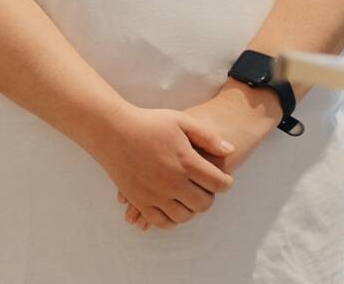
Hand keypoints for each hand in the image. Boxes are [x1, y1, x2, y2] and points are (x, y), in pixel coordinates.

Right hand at [86, 106, 233, 230]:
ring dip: (191, 209)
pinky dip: (172, 220)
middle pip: (203, 204)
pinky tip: (174, 208)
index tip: (224, 180)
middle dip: (209, 196)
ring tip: (189, 197)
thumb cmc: (148, 122)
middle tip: (206, 188)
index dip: (226, 183)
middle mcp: (173, 182)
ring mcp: (155, 195)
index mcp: (186, 162)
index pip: (217, 183)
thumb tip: (230, 150)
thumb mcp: (181, 121)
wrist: (113, 131)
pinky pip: (161, 222)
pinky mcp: (140, 202)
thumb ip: (208, 137)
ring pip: (184, 216)